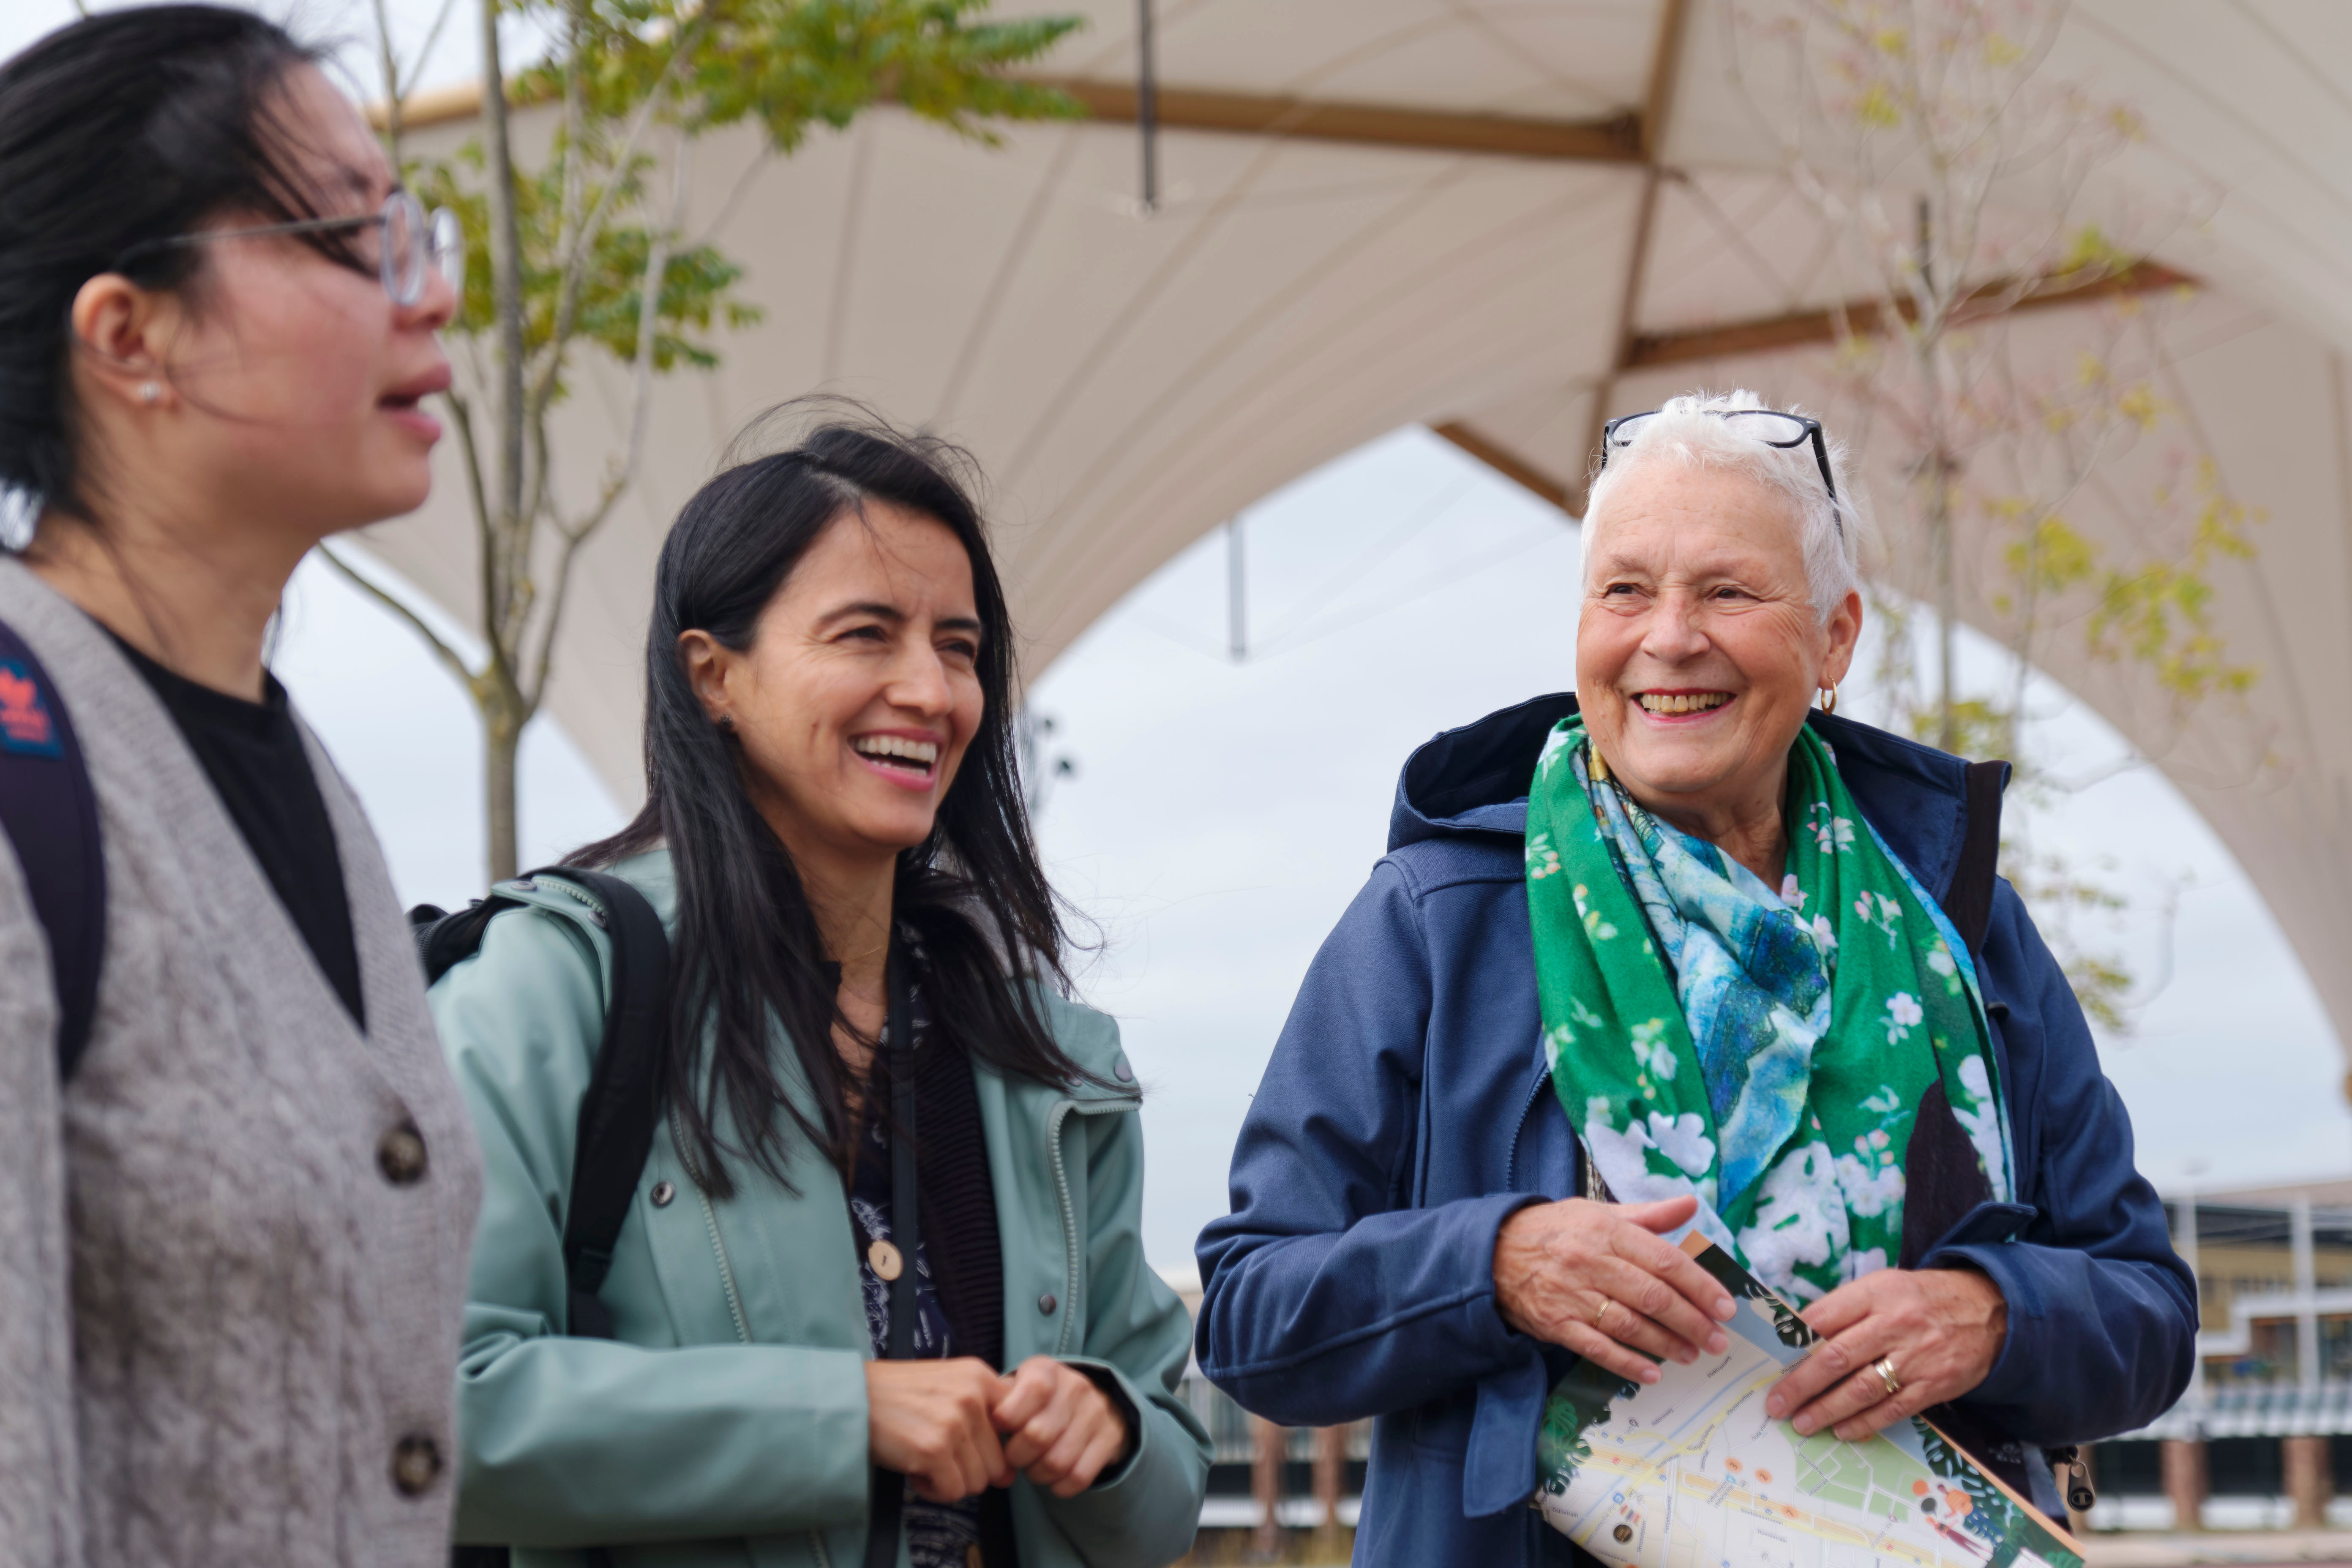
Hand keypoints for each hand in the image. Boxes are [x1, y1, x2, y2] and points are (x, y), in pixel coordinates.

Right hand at [867, 1358, 1015, 1502]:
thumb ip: (984, 1417)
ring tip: (925, 1459)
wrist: (851, 1398)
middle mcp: (973, 1396)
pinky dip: (933, 1490)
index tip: (973, 1449)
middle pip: (998, 1463)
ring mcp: (955, 1423)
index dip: (998, 1448)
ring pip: (978, 1482)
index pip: (1018, 1426)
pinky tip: (915, 1469)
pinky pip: (953, 1492)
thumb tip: (1010, 1475)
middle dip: (970, 1470)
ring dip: (950, 1481)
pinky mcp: (934, 1450)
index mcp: (981, 1376)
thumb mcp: (949, 1384)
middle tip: (939, 1456)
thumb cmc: (899, 1396)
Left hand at [989, 1356, 1132, 1498]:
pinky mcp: (1110, 1438)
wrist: (1094, 1399)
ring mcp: (1096, 1413)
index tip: (1002, 1428)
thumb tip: (979, 1422)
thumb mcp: (1019, 1387)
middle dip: (1017, 1456)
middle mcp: (1075, 1387)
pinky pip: (1078, 1477)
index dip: (1008, 1418)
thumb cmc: (1039, 1399)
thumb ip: (998, 1400)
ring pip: (1057, 1462)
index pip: (1030, 1392)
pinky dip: (1059, 1486)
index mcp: (1046, 1371)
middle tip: (1014, 1457)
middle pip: (1037, 1436)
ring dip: (1037, 1474)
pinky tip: (1053, 1477)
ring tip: (1033, 1467)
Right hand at [1492, 1195, 1736, 1384]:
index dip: (1700, 1285)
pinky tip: (1651, 1373)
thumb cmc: (1554, 1231)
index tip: (1725, 1306)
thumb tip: (1690, 1205)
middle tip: (1719, 1340)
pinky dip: (1627, 1363)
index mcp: (1606, 1231)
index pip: (1665, 1259)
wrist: (1491, 1252)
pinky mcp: (1556, 1324)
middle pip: (1653, 1296)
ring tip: (1693, 1354)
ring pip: (1630, 1324)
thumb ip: (1647, 1214)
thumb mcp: (1597, 1213)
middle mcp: (1591, 1262)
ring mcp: (1572, 1295)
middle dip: (1692, 1321)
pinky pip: (1598, 1348)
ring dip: (1667, 1344)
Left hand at [1766, 1267, 2007, 1440]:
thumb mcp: (1882, 1287)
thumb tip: (1798, 1336)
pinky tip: (1841, 1430)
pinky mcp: (1934, 1384)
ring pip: (1862, 1388)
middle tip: (1776, 1403)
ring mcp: (1916, 1356)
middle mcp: (1894, 1324)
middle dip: (1801, 1384)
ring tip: (1802, 1423)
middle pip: (1836, 1356)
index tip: (1769, 1361)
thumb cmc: (1920, 1299)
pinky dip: (1864, 1423)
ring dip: (1827, 1409)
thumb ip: (1844, 1308)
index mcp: (1875, 1293)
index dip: (1793, 1341)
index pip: (1823, 1316)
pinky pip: (1892, 1409)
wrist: (1988, 1310)